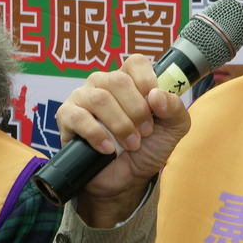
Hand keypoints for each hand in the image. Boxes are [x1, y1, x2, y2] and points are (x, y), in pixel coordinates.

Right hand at [55, 54, 190, 225]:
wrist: (127, 179)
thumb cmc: (149, 146)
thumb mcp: (174, 128)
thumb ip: (175, 108)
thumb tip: (156, 95)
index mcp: (130, 79)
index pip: (135, 62)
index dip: (146, 80)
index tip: (153, 104)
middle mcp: (104, 82)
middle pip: (118, 80)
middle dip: (137, 110)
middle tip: (145, 132)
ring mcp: (83, 97)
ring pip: (100, 98)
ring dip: (120, 125)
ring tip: (131, 144)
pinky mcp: (67, 117)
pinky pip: (78, 117)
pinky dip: (97, 135)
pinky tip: (109, 148)